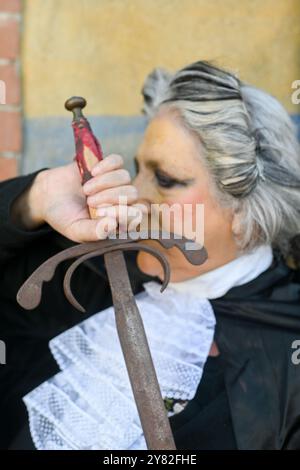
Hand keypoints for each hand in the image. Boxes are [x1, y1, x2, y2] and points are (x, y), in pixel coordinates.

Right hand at [13, 154, 144, 242]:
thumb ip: (94, 232)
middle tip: (90, 202)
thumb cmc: (64, 217)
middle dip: (110, 197)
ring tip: (86, 190)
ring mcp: (116, 182)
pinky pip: (117, 161)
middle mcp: (121, 200)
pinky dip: (105, 166)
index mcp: (119, 219)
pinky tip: (92, 172)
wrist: (47, 196)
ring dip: (104, 183)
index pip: (138, 213)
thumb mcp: (76, 230)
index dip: (127, 212)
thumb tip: (113, 224)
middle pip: (132, 193)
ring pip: (124, 176)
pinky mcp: (107, 166)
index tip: (106, 213)